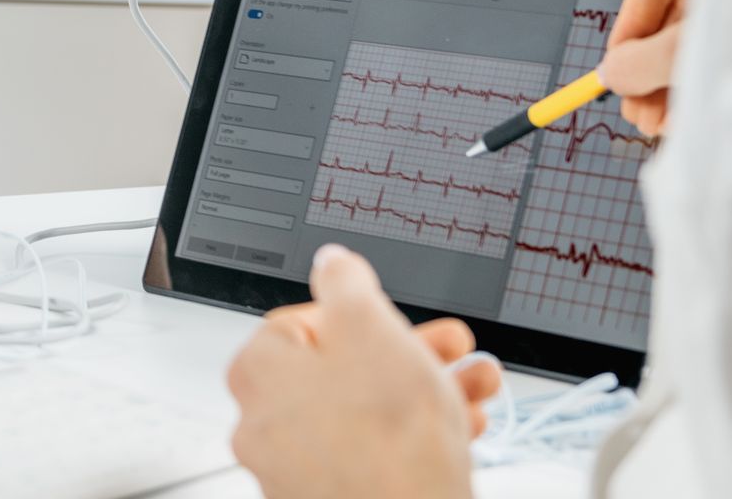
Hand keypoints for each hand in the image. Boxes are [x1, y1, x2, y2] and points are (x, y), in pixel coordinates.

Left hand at [226, 245, 497, 498]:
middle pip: (341, 370)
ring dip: (423, 391)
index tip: (390, 319)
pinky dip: (413, 437)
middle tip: (449, 348)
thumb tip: (331, 262)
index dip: (356, 315)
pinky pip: (371, 455)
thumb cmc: (386, 442)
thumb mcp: (371, 328)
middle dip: (406, 353)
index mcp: (257, 373)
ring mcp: (295, 470)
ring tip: (474, 387)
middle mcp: (264, 424)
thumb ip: (346, 283)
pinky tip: (463, 429)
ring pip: (363, 413)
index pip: (298, 323)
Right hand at [597, 0, 718, 135]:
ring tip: (663, 122)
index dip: (628, 21)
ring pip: (705, 36)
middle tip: (637, 107)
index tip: (620, 65)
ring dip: (677, 82)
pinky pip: (726, 50)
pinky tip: (692, 113)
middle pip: (676, 11)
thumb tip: (614, 75)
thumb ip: (652, 55)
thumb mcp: (704, 36)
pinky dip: (708, 80)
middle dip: (652, 65)